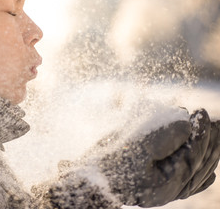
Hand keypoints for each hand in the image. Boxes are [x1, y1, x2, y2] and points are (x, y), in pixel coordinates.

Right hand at [99, 109, 219, 206]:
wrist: (93, 179)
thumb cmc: (111, 162)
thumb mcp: (135, 144)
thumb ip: (163, 134)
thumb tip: (186, 123)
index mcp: (167, 182)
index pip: (193, 154)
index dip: (200, 132)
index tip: (201, 112)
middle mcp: (171, 190)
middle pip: (200, 163)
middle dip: (209, 139)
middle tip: (215, 119)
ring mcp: (167, 190)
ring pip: (198, 173)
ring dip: (207, 151)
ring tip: (214, 133)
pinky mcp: (161, 187)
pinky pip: (189, 185)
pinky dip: (200, 174)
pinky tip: (210, 172)